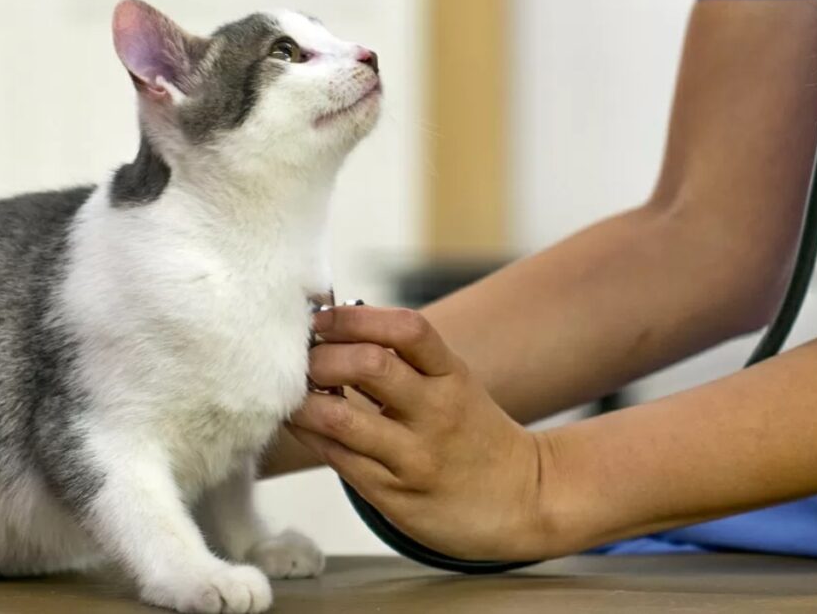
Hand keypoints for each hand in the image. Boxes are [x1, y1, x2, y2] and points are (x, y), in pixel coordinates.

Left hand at [289, 306, 551, 560]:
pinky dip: (309, 434)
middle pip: (370, 365)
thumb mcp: (454, 385)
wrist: (523, 500)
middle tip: (300, 359)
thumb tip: (336, 330)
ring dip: (303, 399)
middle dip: (322, 356)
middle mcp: (436, 412)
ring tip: (293, 392)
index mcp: (452, 376)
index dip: (356, 317)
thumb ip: (406, 361)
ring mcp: (414, 457)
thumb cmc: (475, 435)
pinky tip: (302, 423)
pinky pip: (337, 459)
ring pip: (340, 418)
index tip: (323, 318)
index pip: (407, 329)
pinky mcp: (394, 495)